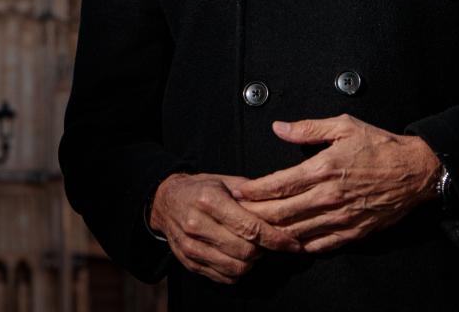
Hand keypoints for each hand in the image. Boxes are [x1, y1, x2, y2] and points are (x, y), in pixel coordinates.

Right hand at [148, 172, 304, 283]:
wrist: (165, 202)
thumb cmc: (201, 189)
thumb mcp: (225, 181)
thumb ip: (252, 195)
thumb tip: (282, 209)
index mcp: (209, 201)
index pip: (250, 228)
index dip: (276, 239)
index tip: (293, 244)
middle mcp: (197, 225)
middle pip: (245, 252)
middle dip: (264, 250)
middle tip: (268, 242)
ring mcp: (191, 247)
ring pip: (236, 268)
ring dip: (252, 262)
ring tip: (253, 249)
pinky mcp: (189, 262)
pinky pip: (223, 277)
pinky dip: (237, 271)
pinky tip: (238, 256)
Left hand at [233, 114, 440, 253]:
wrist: (415, 171)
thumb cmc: (380, 147)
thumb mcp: (344, 125)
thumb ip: (308, 128)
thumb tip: (279, 128)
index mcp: (324, 167)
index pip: (280, 184)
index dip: (255, 190)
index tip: (238, 191)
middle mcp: (330, 195)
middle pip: (283, 212)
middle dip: (256, 215)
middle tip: (237, 215)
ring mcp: (342, 216)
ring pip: (298, 231)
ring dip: (275, 233)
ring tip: (256, 232)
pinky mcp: (354, 231)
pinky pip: (322, 244)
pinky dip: (302, 246)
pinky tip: (289, 244)